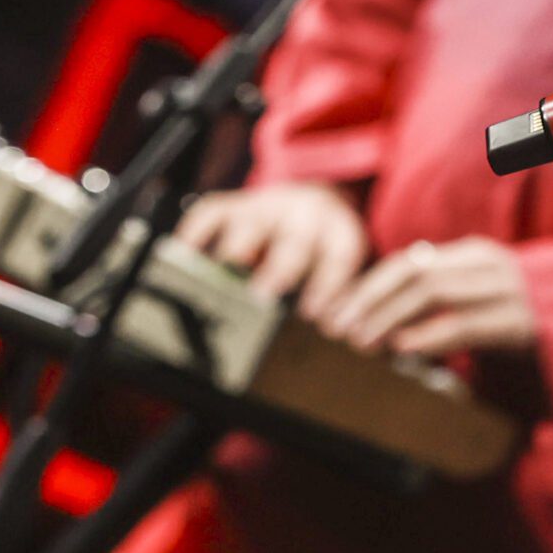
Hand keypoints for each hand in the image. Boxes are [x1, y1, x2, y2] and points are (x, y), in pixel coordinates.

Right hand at [175, 184, 370, 318]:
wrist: (315, 201)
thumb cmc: (327, 251)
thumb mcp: (346, 268)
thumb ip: (349, 304)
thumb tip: (368, 351)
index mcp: (339, 233)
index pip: (339, 256)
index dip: (329, 285)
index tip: (318, 318)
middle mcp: (304, 216)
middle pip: (294, 240)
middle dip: (281, 269)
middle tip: (264, 296)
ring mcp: (265, 208)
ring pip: (250, 226)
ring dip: (237, 252)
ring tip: (222, 278)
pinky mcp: (231, 206)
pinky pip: (208, 215)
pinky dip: (194, 235)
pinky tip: (184, 258)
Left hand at [317, 236, 536, 356]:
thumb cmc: (522, 322)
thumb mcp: (478, 301)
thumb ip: (439, 299)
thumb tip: (378, 316)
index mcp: (473, 255)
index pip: (406, 263)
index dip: (365, 287)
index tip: (332, 313)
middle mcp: (488, 264)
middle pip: (413, 272)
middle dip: (368, 300)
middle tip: (335, 330)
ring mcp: (506, 290)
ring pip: (433, 291)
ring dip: (388, 317)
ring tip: (360, 342)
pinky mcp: (520, 322)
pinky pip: (464, 323)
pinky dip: (428, 335)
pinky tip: (403, 349)